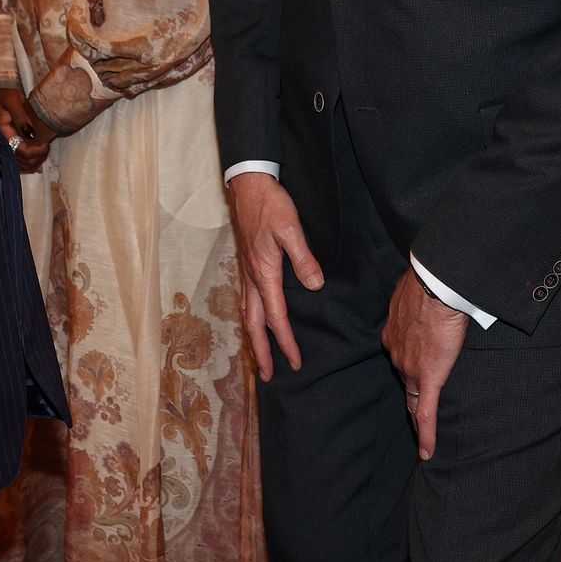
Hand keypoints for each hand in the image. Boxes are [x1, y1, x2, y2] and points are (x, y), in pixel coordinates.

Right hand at [0, 87, 53, 172]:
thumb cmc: (5, 94)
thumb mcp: (12, 100)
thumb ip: (20, 115)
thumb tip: (30, 131)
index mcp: (3, 132)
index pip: (20, 150)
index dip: (35, 151)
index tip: (45, 144)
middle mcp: (4, 142)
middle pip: (22, 160)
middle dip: (37, 157)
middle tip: (47, 147)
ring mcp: (7, 144)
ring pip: (21, 163)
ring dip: (34, 162)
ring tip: (44, 153)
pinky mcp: (10, 144)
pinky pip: (18, 161)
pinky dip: (29, 165)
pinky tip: (38, 165)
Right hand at [229, 173, 323, 380]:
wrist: (248, 185)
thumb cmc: (270, 205)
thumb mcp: (291, 229)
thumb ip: (303, 259)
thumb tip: (314, 286)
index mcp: (264, 273)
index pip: (276, 317)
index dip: (286, 342)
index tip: (296, 363)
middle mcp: (251, 278)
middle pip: (253, 323)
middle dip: (261, 352)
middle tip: (268, 376)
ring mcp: (246, 272)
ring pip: (246, 314)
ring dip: (253, 338)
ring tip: (259, 356)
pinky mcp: (246, 265)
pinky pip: (246, 301)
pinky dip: (250, 319)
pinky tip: (256, 320)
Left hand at [382, 269, 468, 460]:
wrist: (435, 287)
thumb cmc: (427, 284)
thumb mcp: (413, 295)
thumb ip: (415, 306)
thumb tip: (423, 300)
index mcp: (393, 335)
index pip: (399, 358)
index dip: (406, 368)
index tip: (410, 374)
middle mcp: (397, 354)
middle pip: (404, 381)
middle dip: (411, 394)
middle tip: (417, 412)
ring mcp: (411, 369)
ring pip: (413, 400)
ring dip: (418, 418)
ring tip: (422, 440)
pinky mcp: (428, 378)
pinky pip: (425, 412)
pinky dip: (426, 434)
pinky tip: (426, 453)